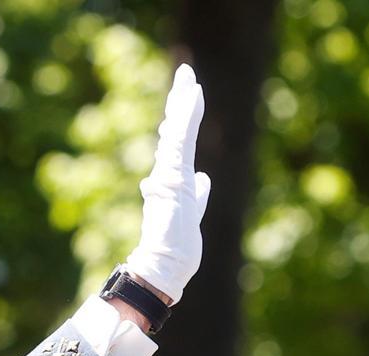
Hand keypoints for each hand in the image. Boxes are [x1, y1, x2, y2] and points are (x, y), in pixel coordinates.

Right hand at [125, 64, 210, 304]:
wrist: (164, 265)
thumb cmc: (176, 247)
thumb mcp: (192, 214)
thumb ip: (197, 196)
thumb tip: (204, 180)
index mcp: (173, 180)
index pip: (178, 143)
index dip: (182, 121)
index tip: (187, 101)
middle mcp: (166, 173)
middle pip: (176, 131)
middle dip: (181, 103)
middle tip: (186, 76)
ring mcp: (167, 174)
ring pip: (177, 131)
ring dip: (183, 102)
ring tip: (189, 77)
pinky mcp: (171, 176)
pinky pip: (181, 139)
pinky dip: (186, 116)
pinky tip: (192, 95)